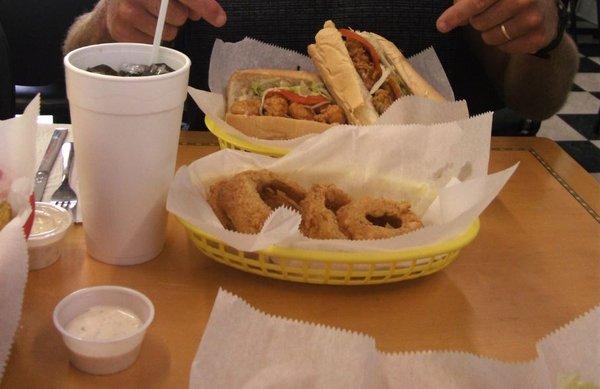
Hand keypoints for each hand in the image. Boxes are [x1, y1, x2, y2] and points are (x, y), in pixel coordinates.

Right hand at [105, 0, 225, 42]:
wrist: (115, 0)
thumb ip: (193, 0)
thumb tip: (217, 16)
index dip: (204, 6)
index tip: (219, 19)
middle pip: (178, 16)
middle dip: (180, 15)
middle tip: (168, 10)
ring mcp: (125, 12)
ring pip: (168, 33)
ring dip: (168, 28)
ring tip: (155, 17)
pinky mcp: (120, 30)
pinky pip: (153, 44)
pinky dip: (154, 38)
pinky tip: (145, 26)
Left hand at [436, 0, 558, 53]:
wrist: (547, 8)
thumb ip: (466, 0)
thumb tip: (446, 21)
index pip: (477, 0)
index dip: (458, 13)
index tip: (441, 25)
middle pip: (479, 22)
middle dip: (478, 20)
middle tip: (491, 12)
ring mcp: (535, 18)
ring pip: (490, 38)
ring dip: (490, 33)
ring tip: (504, 21)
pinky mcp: (539, 37)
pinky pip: (504, 49)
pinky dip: (504, 43)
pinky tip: (514, 31)